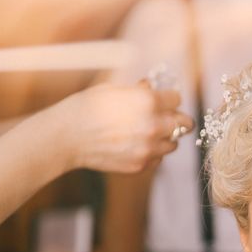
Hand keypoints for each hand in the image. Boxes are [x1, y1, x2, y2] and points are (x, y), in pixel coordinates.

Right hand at [54, 83, 194, 173]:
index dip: (169, 98)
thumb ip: (138, 90)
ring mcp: (148, 148)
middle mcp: (153, 126)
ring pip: (174, 144)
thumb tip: (151, 86)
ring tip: (148, 133)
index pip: (177, 99)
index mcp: (148, 102)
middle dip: (177, 119)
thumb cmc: (86, 108)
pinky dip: (152, 152)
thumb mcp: (112, 89)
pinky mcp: (140, 164)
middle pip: (185, 124)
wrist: (66, 137)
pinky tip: (136, 145)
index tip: (163, 100)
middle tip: (168, 118)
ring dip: (165, 137)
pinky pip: (158, 158)